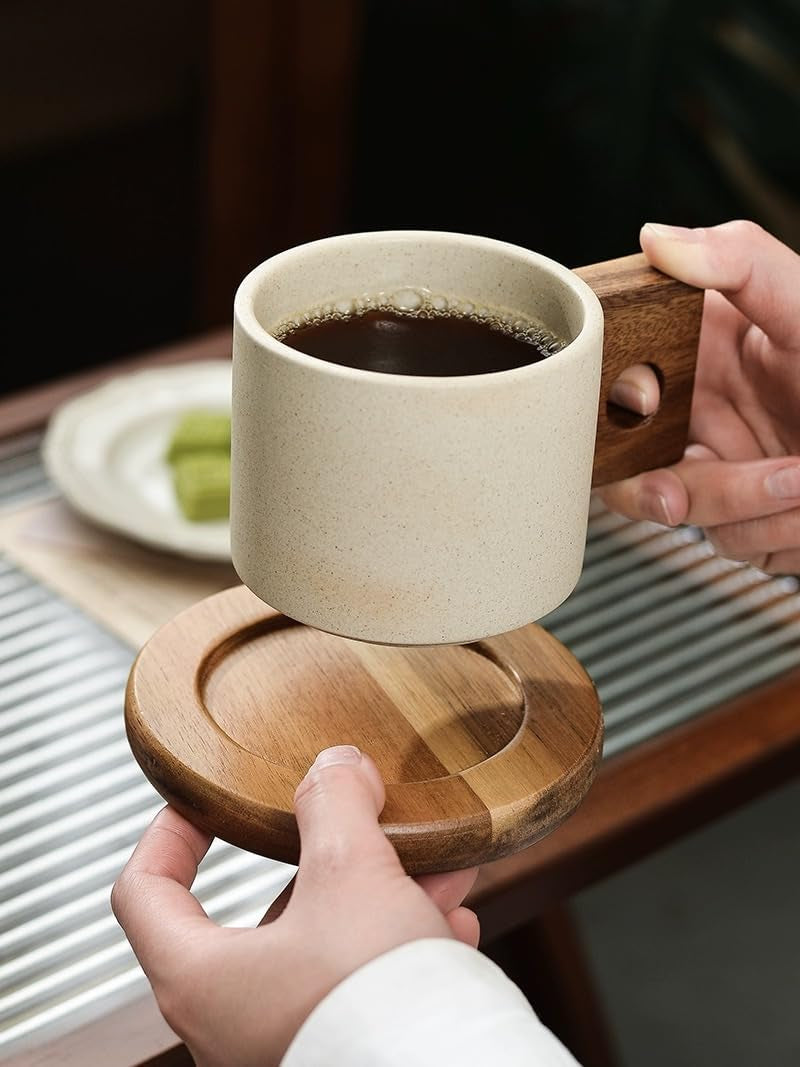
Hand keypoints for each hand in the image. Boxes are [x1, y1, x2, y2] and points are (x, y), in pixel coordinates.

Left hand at [112, 746, 478, 1066]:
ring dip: (380, 898)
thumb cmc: (371, 1002)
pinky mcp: (336, 1053)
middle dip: (327, 858)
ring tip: (432, 871)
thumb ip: (334, 806)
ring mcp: (283, 1042)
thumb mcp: (351, 872)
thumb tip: (335, 768)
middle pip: (263, 912)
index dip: (170, 834)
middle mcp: (230, 1021)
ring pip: (326, 947)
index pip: (144, 892)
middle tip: (358, 824)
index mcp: (200, 977)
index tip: (204, 806)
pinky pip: (361, 988)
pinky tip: (450, 926)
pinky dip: (400, 948)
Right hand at [600, 220, 799, 574]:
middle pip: (626, 459)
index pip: (618, 374)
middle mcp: (702, 410)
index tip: (645, 403)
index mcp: (702, 349)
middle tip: (677, 494)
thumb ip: (739, 261)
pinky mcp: (748, 516)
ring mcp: (721, 467)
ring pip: (677, 509)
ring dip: (738, 508)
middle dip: (651, 488)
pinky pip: (728, 540)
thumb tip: (659, 239)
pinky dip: (769, 529)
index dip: (615, 400)